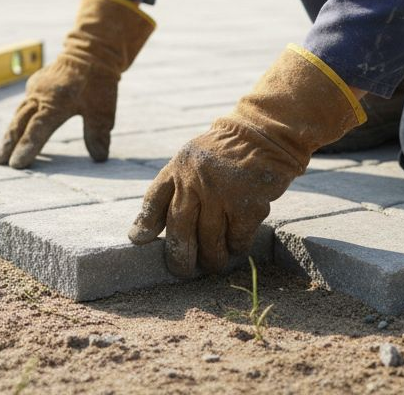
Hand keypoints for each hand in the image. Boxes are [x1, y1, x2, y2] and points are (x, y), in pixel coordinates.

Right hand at [0, 0, 153, 168]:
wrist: (91, 50)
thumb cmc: (99, 81)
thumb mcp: (103, 109)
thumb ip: (98, 133)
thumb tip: (99, 157)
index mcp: (56, 101)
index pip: (38, 129)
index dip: (27, 147)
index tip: (16, 164)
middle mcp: (41, 95)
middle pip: (20, 123)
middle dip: (8, 143)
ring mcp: (35, 89)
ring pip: (18, 115)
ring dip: (9, 134)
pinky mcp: (34, 85)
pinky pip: (23, 106)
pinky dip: (18, 121)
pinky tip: (14, 132)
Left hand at [128, 45, 366, 275]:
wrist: (264, 133)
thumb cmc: (227, 151)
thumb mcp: (194, 158)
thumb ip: (175, 185)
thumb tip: (147, 228)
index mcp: (179, 167)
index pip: (155, 200)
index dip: (145, 224)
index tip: (139, 241)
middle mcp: (195, 180)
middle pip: (180, 230)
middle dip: (180, 256)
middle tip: (182, 270)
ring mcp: (221, 192)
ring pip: (210, 241)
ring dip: (212, 258)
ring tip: (214, 263)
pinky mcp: (247, 204)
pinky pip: (237, 238)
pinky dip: (236, 246)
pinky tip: (237, 246)